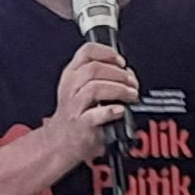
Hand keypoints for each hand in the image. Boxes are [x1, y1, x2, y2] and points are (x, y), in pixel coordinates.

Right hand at [44, 42, 138, 164]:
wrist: (62, 142)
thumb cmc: (77, 114)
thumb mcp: (81, 88)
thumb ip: (101, 75)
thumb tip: (127, 73)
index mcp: (71, 74)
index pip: (87, 52)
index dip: (107, 53)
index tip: (121, 61)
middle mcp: (71, 87)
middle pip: (94, 69)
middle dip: (118, 73)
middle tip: (132, 82)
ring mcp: (74, 106)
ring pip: (95, 87)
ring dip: (119, 89)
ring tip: (131, 95)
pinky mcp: (81, 124)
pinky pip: (96, 114)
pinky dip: (111, 111)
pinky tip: (120, 110)